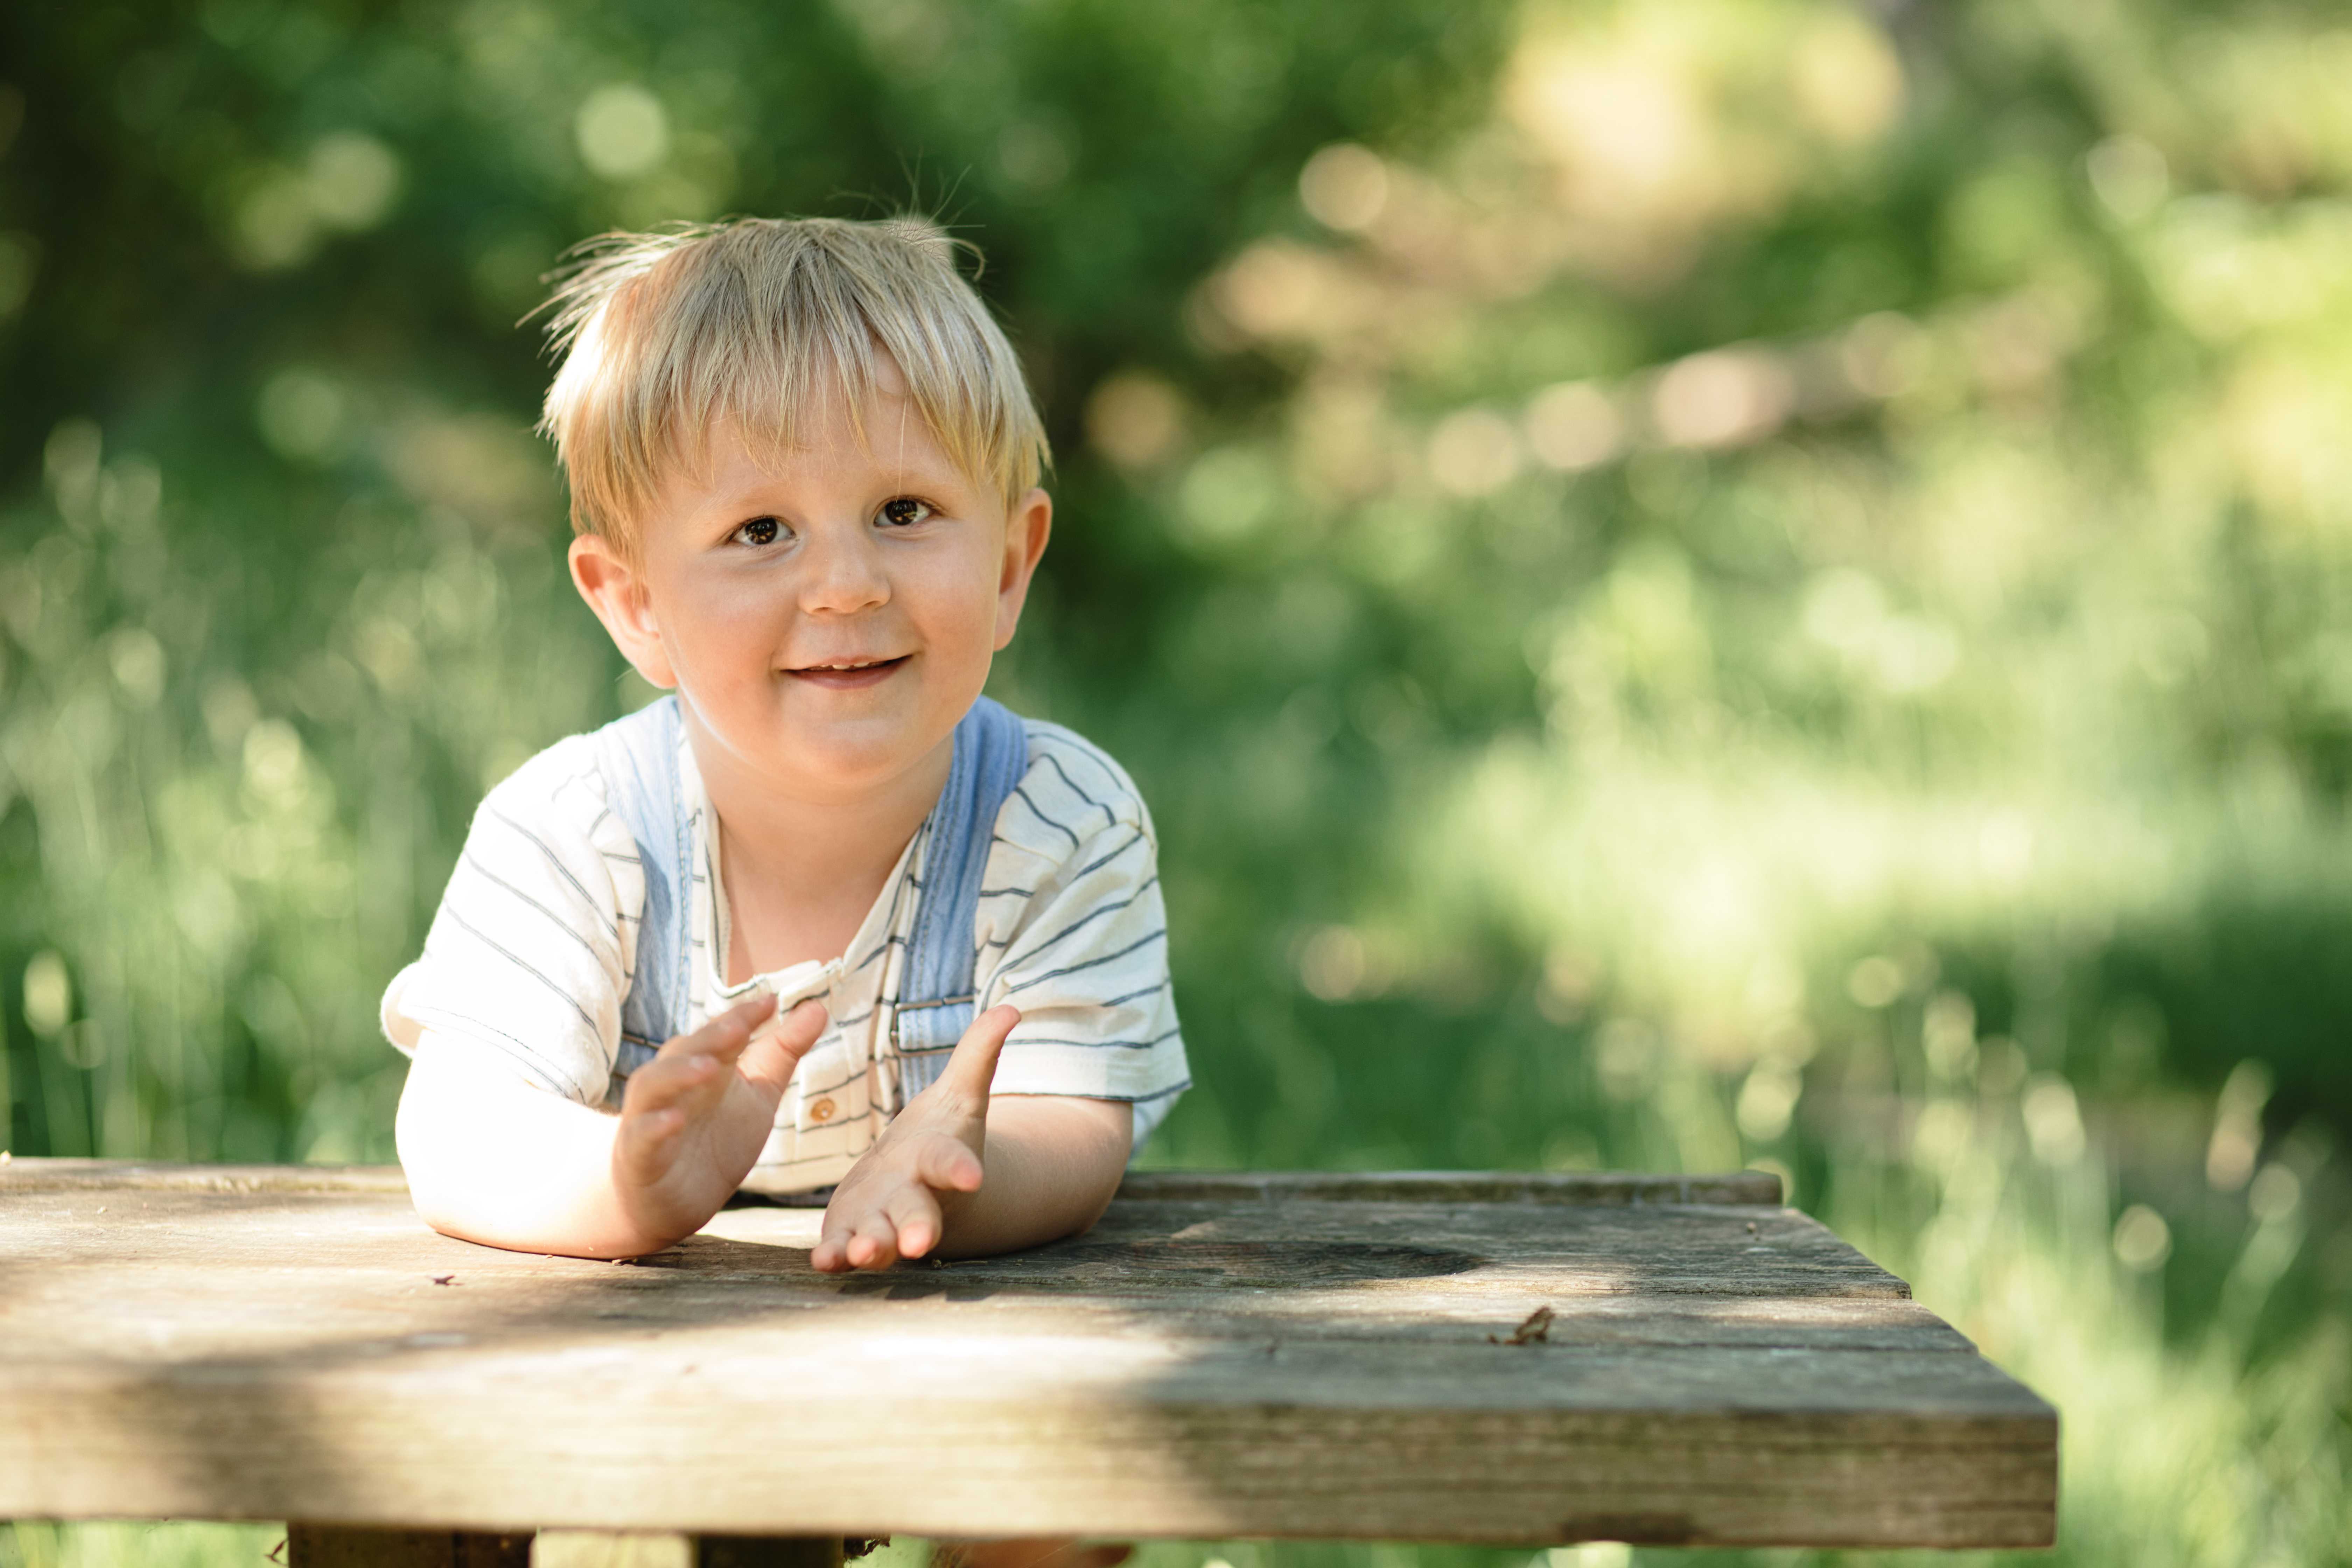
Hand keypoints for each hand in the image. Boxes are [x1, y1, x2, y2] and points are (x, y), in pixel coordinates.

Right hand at [612, 992, 827, 1247]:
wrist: (675, 1202)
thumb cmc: (717, 1140)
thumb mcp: (759, 1095)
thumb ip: (783, 1052)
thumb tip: (818, 1006)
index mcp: (704, 1066)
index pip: (721, 1033)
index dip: (742, 1017)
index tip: (772, 1002)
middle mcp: (673, 1085)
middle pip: (684, 1050)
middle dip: (711, 1037)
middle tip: (739, 1027)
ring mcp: (649, 1117)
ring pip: (654, 1084)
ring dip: (678, 1074)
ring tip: (708, 1068)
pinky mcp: (637, 1156)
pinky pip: (641, 1136)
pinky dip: (655, 1126)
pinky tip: (674, 1121)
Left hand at [813, 1003, 1019, 1271]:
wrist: (921, 1180)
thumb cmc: (944, 1134)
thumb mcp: (962, 1091)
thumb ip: (980, 1052)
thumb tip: (1011, 1007)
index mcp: (939, 1159)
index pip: (951, 1162)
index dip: (960, 1168)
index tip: (972, 1178)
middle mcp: (914, 1195)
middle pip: (919, 1212)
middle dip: (917, 1227)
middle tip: (918, 1243)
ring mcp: (883, 1218)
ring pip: (880, 1237)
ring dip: (872, 1247)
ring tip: (862, 1255)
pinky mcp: (853, 1230)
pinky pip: (843, 1247)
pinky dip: (834, 1255)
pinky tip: (823, 1262)